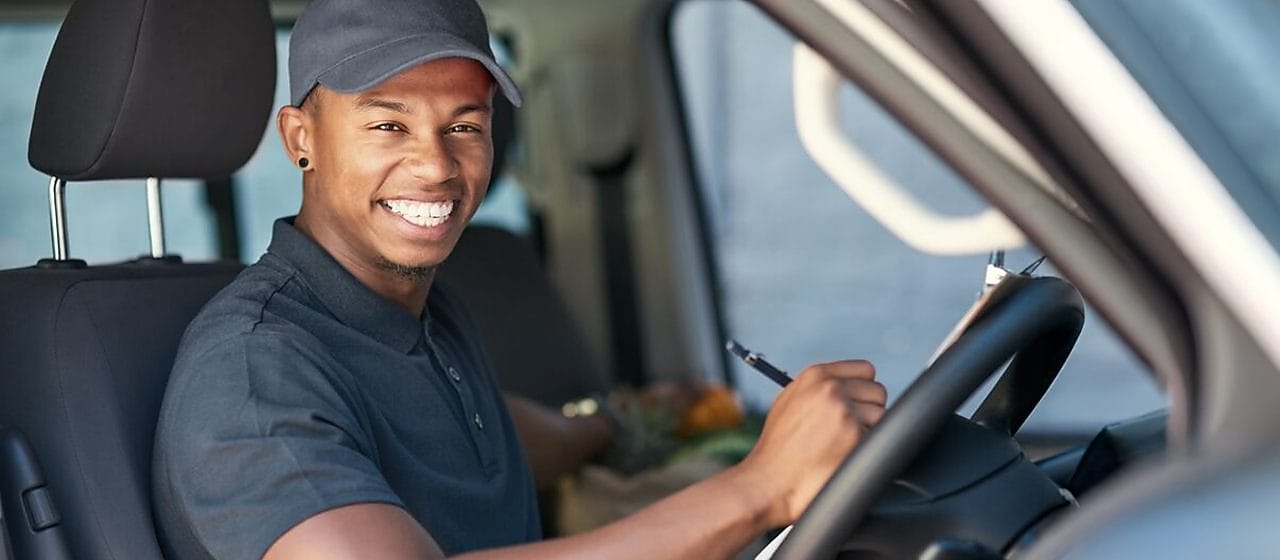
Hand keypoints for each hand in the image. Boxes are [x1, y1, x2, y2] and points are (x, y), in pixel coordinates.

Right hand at [737, 359, 885, 524]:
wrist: (770, 479)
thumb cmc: (778, 447)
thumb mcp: (790, 401)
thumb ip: (819, 388)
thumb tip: (846, 384)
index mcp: (816, 375)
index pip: (865, 369)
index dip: (864, 389)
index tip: (857, 403)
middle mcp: (831, 388)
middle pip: (877, 392)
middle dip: (868, 411)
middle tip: (848, 430)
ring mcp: (844, 411)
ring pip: (882, 415)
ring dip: (869, 431)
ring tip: (842, 444)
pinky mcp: (855, 436)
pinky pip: (878, 438)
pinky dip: (866, 449)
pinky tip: (844, 455)